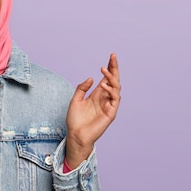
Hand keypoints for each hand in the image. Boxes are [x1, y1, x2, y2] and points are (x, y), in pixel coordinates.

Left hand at [65, 53, 120, 167]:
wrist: (75, 135)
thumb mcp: (75, 100)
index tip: (111, 56)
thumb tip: (91, 78)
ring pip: (116, 87)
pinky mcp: (111, 112)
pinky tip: (104, 85)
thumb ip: (82, 88)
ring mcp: (109, 105)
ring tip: (104, 69)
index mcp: (98, 94)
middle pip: (114, 80)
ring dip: (111, 77)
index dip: (110, 67)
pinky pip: (115, 99)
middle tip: (113, 56)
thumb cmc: (75, 120)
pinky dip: (111, 90)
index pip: (107, 78)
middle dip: (114, 68)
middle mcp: (105, 98)